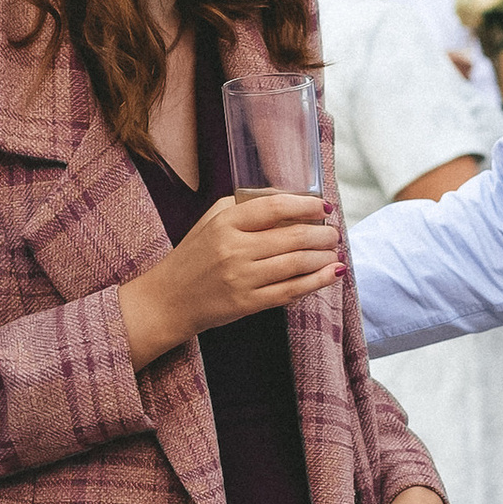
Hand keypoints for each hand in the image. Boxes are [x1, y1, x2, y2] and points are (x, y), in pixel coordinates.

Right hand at [119, 191, 337, 370]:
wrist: (168, 300)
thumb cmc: (193, 257)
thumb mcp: (211, 221)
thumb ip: (245, 207)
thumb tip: (288, 200)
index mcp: (226, 223)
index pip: (274, 208)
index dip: (306, 206)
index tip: (324, 208)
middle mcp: (234, 249)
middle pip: (293, 237)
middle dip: (323, 236)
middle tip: (334, 235)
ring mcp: (242, 278)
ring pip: (296, 264)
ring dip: (323, 258)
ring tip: (335, 253)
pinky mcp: (247, 303)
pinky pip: (290, 291)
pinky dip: (315, 282)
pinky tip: (330, 275)